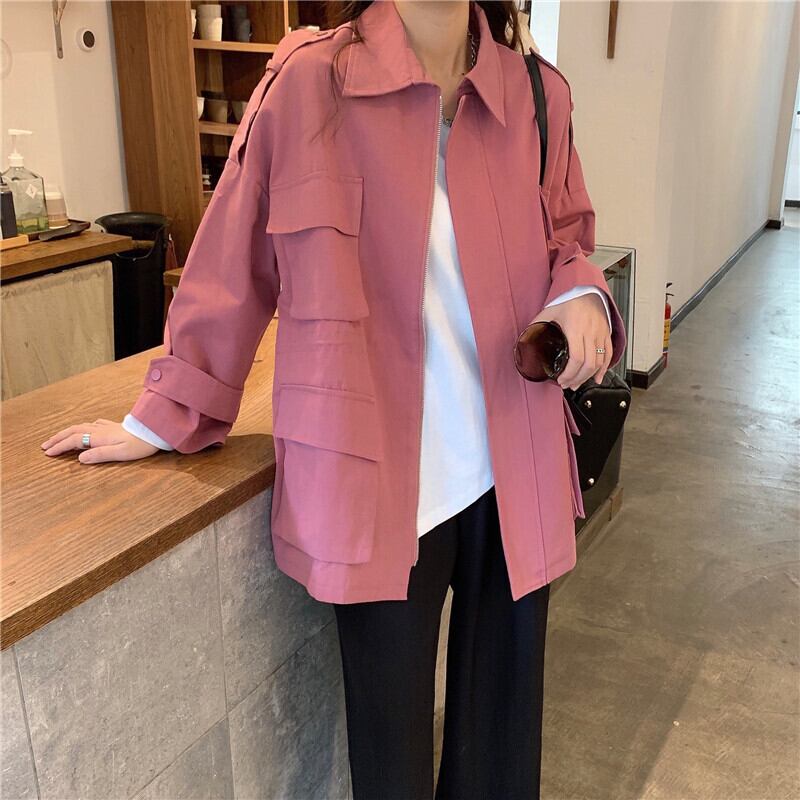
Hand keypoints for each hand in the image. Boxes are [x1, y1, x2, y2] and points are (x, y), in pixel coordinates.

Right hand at [40, 419, 161, 463]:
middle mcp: (101, 430)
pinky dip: (84, 427)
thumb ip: (100, 455)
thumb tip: (80, 458)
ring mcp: (108, 427)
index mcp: (100, 438)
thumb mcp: (121, 453)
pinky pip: (93, 424)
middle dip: (58, 438)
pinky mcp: (115, 426)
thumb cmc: (141, 445)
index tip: (48, 453)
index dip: (60, 447)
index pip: (74, 441)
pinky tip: (87, 428)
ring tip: (59, 438)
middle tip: (45, 446)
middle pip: (74, 431)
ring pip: (82, 427)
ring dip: (68, 432)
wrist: (156, 431)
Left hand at [530, 293, 611, 389]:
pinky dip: (603, 369)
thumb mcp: (549, 312)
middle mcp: (590, 332)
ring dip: (588, 377)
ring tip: (577, 383)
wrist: (588, 291)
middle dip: (577, 379)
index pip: (576, 358)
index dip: (569, 373)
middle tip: (567, 385)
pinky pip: (608, 355)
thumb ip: (537, 325)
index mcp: (575, 328)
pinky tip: (597, 378)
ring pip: (599, 362)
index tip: (561, 380)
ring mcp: (601, 334)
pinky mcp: (607, 334)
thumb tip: (524, 340)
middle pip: (588, 364)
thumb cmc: (568, 301)